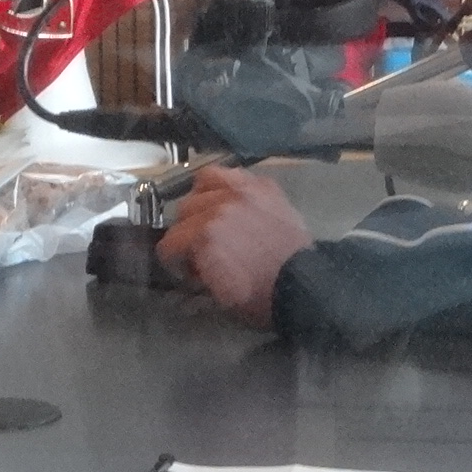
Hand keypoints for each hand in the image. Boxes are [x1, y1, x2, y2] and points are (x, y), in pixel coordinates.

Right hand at [156, 168, 313, 329]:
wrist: (303, 286)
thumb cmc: (259, 297)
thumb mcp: (217, 295)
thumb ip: (196, 270)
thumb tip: (190, 262)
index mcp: (203, 238)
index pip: (169, 242)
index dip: (173, 259)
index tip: (185, 268)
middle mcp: (218, 208)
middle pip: (182, 211)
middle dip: (186, 232)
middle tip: (200, 247)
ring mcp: (242, 192)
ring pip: (202, 183)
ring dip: (201, 201)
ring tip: (211, 214)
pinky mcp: (263, 187)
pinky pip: (232, 174)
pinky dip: (224, 185)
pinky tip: (228, 199)